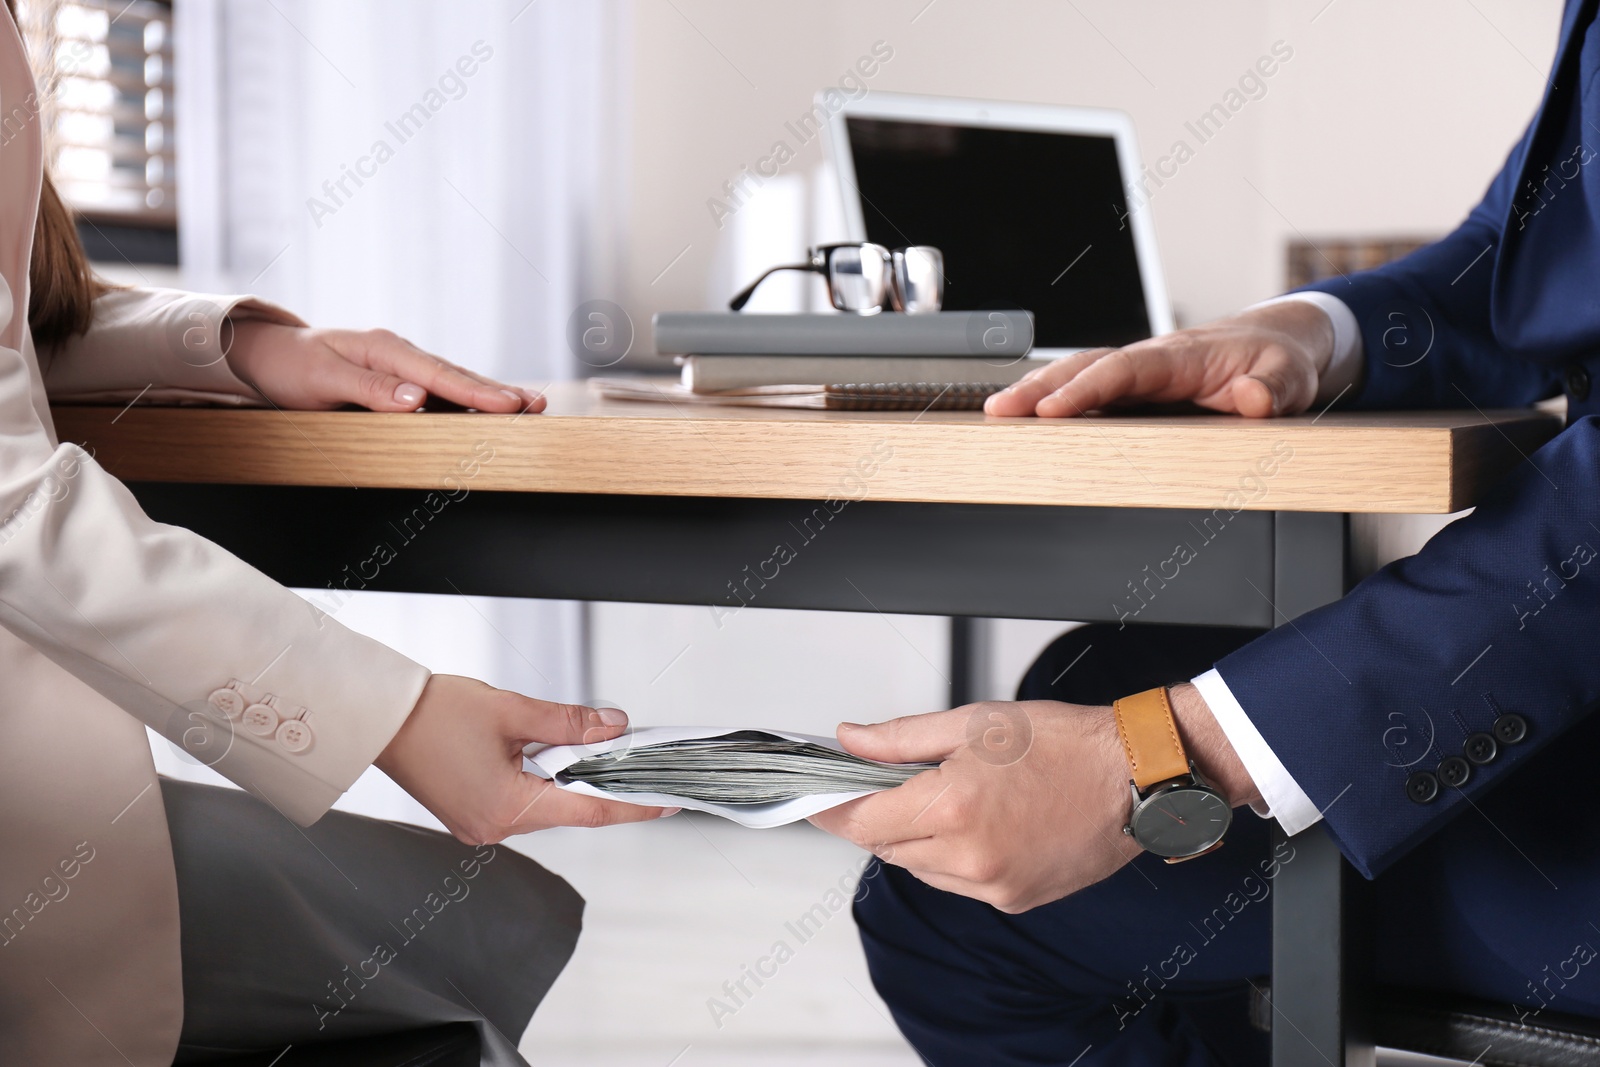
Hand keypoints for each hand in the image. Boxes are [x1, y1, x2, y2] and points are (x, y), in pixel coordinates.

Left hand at [225, 320, 546, 413]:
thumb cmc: (293, 366)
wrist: (270, 356)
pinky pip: (440, 391)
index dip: (477, 393)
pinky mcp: (399, 381)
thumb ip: (370, 388)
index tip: (510, 405)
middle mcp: (400, 354)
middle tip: (537, 405)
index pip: (440, 376)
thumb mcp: (322, 378)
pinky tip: (488, 410)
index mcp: (386, 349)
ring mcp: (402, 367)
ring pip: (453, 383)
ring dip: (490, 395)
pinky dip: (468, 400)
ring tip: (527, 406)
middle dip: (499, 392)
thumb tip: (418, 398)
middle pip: (457, 376)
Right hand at [375, 675, 673, 843]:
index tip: (665, 803)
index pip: (590, 810)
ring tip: (576, 743)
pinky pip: (521, 801)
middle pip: (568, 807)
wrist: (382, 719)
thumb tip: (611, 728)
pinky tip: (542, 755)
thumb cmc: (433, 715)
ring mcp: (480, 825)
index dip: (633, 805)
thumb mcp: (513, 711)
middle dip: (597, 779)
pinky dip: (539, 780)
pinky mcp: (470, 815)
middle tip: (627, 754)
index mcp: (508, 807)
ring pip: (545, 803)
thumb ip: (569, 722)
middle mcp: (495, 826)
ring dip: (565, 776)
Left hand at [809, 684, 1257, 912]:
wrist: (1135, 778)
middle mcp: (968, 857)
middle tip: (894, 783)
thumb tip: (849, 741)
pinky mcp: (1014, 900)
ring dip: (919, 839)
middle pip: (889, 848)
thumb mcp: (972, 722)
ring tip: (954, 797)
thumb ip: (900, 738)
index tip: (817, 798)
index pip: (864, 822)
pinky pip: (960, 883)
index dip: (834, 809)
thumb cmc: (1065, 743)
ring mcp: (993, 885)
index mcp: (952, 807)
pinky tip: (982, 823)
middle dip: (882, 817)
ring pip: (922, 869)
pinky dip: (954, 858)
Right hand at [985, 300, 1334, 418]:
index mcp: (1181, 355)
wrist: (1280, 343)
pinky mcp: (1137, 390)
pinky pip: (1090, 390)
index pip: (1122, 369)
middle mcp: (1151, 360)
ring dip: (1037, 392)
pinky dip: (1055, 400)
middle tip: (997, 411)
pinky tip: (1028, 421)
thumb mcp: (1291, 375)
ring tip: (996, 415)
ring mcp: (1140, 374)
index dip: (1084, 389)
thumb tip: (1252, 399)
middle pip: (1084, 367)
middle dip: (1038, 387)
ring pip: (1079, 375)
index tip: (1050, 411)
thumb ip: (1274, 389)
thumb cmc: (1279, 359)